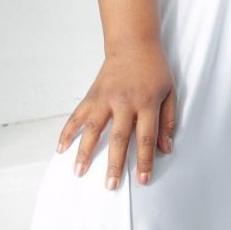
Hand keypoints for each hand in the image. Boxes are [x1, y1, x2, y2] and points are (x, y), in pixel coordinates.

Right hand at [57, 40, 175, 187]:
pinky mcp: (92, 95)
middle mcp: (124, 102)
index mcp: (147, 102)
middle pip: (119, 138)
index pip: (146, 136)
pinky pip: (77, 116)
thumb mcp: (169, 92)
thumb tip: (166, 148)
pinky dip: (68, 132)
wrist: (133, 43)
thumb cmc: (154, 69)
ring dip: (84, 152)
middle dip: (115, 164)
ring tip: (78, 172)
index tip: (144, 179)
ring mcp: (105, 98)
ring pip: (93, 129)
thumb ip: (168, 121)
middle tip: (111, 185)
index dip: (145, 160)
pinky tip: (61, 149)